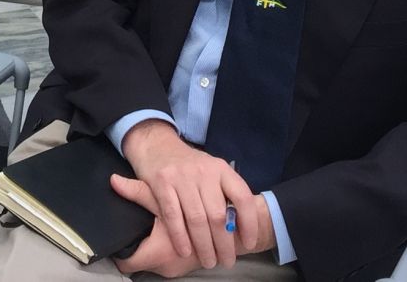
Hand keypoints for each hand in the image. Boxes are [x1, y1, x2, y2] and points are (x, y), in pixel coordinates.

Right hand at [115, 121, 267, 270]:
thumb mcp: (211, 172)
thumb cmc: (189, 166)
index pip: (242, 197)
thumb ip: (223, 194)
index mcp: (221, 169)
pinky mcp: (161, 182)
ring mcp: (182, 176)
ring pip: (196, 219)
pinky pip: (173, 215)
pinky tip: (185, 251)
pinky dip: (180, 237)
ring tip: (209, 262)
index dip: (249, 223)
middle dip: (224, 244)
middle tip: (227, 262)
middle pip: (218, 214)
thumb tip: (238, 230)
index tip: (249, 243)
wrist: (157, 144)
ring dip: (204, 245)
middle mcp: (204, 171)